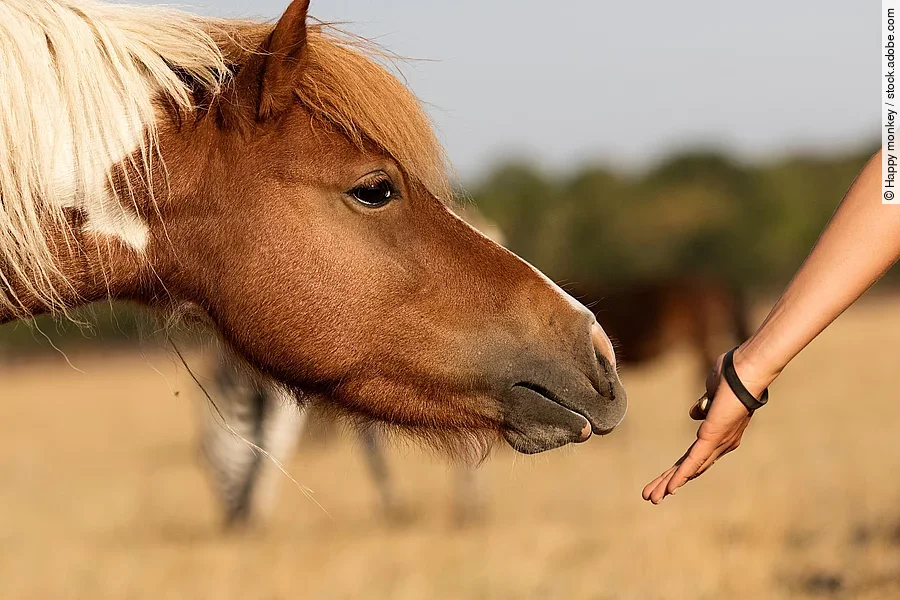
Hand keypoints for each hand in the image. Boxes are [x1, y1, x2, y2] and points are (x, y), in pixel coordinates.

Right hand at [641, 351, 769, 503]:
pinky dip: (682, 475)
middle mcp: (721, 444)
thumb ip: (704, 406)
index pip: (694, 457)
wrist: (747, 369)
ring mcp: (717, 442)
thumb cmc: (733, 376)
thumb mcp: (712, 394)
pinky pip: (694, 460)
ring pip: (688, 468)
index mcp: (720, 435)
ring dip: (670, 483)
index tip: (665, 481)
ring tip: (652, 498)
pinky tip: (671, 488)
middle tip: (651, 498)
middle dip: (668, 482)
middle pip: (689, 468)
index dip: (678, 469)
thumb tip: (696, 413)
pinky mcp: (713, 438)